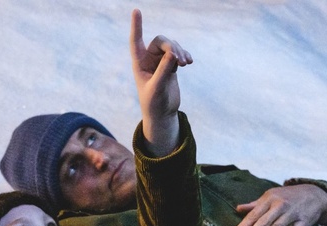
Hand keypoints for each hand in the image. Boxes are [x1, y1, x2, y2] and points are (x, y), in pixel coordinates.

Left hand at [129, 9, 192, 156]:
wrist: (162, 114)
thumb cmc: (154, 103)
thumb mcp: (157, 88)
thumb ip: (164, 71)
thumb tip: (173, 54)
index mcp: (139, 63)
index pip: (136, 41)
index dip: (136, 26)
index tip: (136, 11)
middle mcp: (149, 60)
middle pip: (161, 41)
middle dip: (171, 46)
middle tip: (179, 59)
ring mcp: (161, 62)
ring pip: (171, 46)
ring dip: (180, 51)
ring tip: (186, 63)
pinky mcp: (171, 65)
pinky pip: (179, 53)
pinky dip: (185, 55)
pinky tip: (189, 62)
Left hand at [232, 184, 326, 225]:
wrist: (315, 194)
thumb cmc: (287, 197)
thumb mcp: (271, 196)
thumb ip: (255, 204)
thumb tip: (238, 208)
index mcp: (270, 199)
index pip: (254, 214)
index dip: (244, 225)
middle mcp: (280, 205)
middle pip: (264, 221)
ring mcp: (293, 213)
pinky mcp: (304, 221)